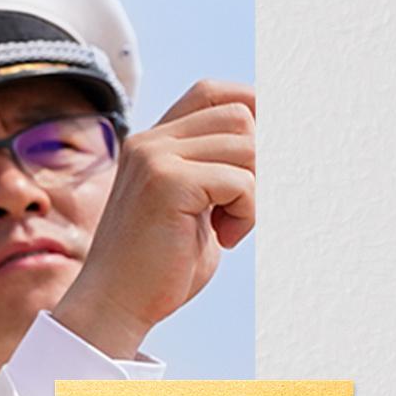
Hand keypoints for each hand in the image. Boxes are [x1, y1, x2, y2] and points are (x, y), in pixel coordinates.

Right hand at [51, 80, 254, 356]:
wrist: (116, 302)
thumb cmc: (162, 263)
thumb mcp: (196, 206)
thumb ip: (220, 171)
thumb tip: (279, 145)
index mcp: (153, 142)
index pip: (213, 93)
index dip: (254, 107)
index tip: (270, 153)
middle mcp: (150, 140)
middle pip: (240, 114)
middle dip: (262, 159)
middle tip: (246, 204)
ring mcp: (154, 158)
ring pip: (248, 145)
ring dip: (256, 191)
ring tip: (230, 225)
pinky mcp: (167, 183)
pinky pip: (242, 181)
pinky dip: (248, 213)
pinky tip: (224, 237)